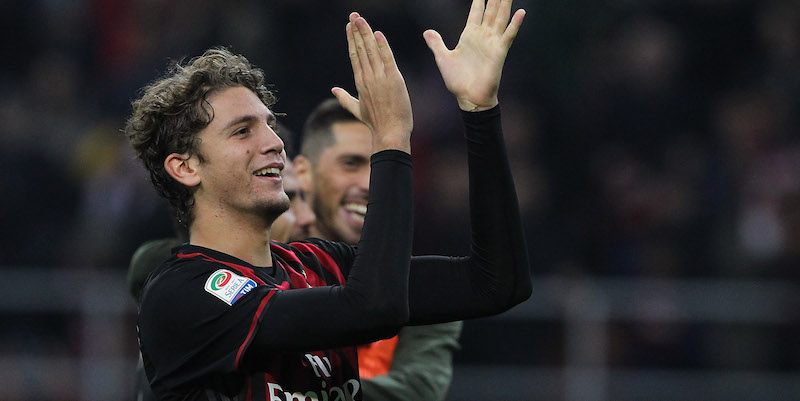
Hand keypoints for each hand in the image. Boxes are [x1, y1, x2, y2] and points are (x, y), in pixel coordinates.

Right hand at [332, 12, 412, 152]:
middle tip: (354, 15)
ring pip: (371, 50)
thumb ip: (345, 98)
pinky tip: (378, 34)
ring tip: (360, 19)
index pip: (354, 55)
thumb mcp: (357, 109)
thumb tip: (334, 90)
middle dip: (357, 30)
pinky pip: (387, 59)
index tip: (349, 26)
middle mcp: (367, 77)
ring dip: (366, 33)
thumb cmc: (376, 122)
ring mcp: (379, 78)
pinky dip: (383, 46)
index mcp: (360, 82)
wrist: (389, 132)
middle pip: (360, 49)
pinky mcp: (393, 80)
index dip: (352, 39)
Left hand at [423, 0, 524, 110]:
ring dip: (505, 4)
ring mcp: (492, 42)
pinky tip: (520, 12)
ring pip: (501, 17)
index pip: (476, 11)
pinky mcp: (499, 52)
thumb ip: (437, 44)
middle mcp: (482, 36)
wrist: (469, 98)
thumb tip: (426, 32)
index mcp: (469, 35)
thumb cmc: (457, 81)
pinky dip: (515, 24)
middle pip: (491, 10)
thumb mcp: (443, 59)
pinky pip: (508, 35)